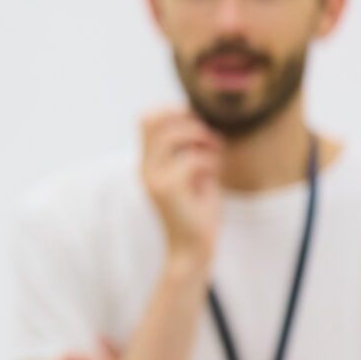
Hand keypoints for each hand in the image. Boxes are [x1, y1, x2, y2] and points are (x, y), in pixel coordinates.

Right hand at [140, 109, 221, 266]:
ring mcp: (154, 178)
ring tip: (214, 152)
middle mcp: (145, 168)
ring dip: (201, 137)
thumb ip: (189, 150)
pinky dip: (210, 163)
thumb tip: (198, 120)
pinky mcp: (168, 189)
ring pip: (173, 134)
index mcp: (148, 163)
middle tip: (208, 139)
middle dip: (189, 120)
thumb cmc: (198, 211)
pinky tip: (213, 177)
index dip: (172, 111)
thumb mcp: (193, 173)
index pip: (146, 119)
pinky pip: (192, 160)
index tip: (197, 122)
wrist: (193, 249)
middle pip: (155, 120)